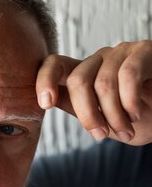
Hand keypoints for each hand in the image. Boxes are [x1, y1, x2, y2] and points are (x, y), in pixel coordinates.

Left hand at [36, 40, 151, 145]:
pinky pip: (128, 75)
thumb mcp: (101, 120)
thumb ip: (76, 108)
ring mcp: (122, 52)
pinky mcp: (145, 51)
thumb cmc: (138, 120)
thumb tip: (48, 101)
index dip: (44, 80)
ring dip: (114, 116)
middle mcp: (100, 59)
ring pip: (103, 83)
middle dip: (87, 115)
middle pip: (78, 80)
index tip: (46, 104)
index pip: (54, 64)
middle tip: (100, 136)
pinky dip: (130, 101)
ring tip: (126, 132)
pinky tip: (136, 114)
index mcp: (84, 74)